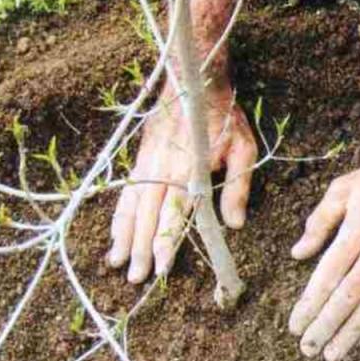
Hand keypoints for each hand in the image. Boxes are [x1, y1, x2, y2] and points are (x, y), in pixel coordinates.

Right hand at [108, 85, 256, 282]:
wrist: (192, 82)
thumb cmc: (223, 119)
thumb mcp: (243, 151)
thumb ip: (238, 189)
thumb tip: (235, 224)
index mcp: (188, 172)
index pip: (173, 215)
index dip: (166, 242)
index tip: (161, 267)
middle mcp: (162, 171)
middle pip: (147, 217)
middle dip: (140, 249)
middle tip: (135, 278)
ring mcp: (147, 164)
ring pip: (131, 206)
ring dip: (123, 236)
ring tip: (116, 262)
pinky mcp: (140, 157)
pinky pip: (126, 191)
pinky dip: (119, 214)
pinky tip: (116, 231)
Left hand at [289, 150, 359, 360]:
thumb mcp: (345, 187)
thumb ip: (319, 221)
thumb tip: (297, 253)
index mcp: (357, 231)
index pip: (327, 276)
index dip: (309, 304)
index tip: (294, 325)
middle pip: (348, 298)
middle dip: (325, 327)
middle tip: (307, 349)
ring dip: (351, 334)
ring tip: (332, 355)